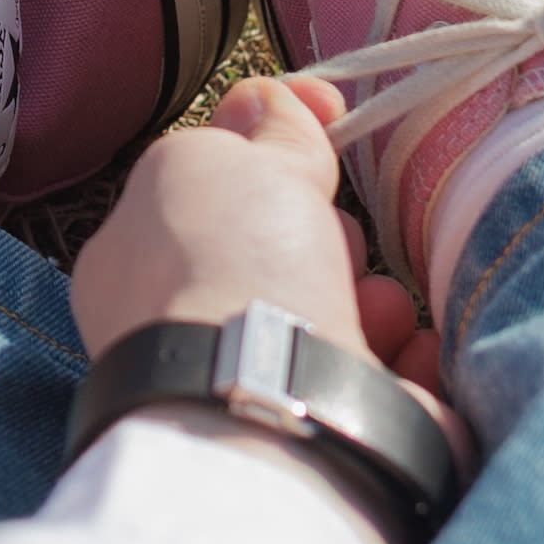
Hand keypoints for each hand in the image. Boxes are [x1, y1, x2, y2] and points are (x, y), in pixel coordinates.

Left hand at [69, 73, 457, 423]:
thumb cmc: (225, 268)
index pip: (209, 187)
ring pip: (337, 318)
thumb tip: (266, 99)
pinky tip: (407, 349)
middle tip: (332, 237)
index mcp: (136, 263)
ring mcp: (255, 394)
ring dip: (371, 299)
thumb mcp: (221, 161)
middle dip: (324, 231)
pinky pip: (382, 385)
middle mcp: (186, 334)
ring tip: (375, 305)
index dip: (269, 137)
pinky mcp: (329, 444)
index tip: (326, 105)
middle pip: (281, 253)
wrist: (269, 409)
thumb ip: (252, 131)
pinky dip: (404, 361)